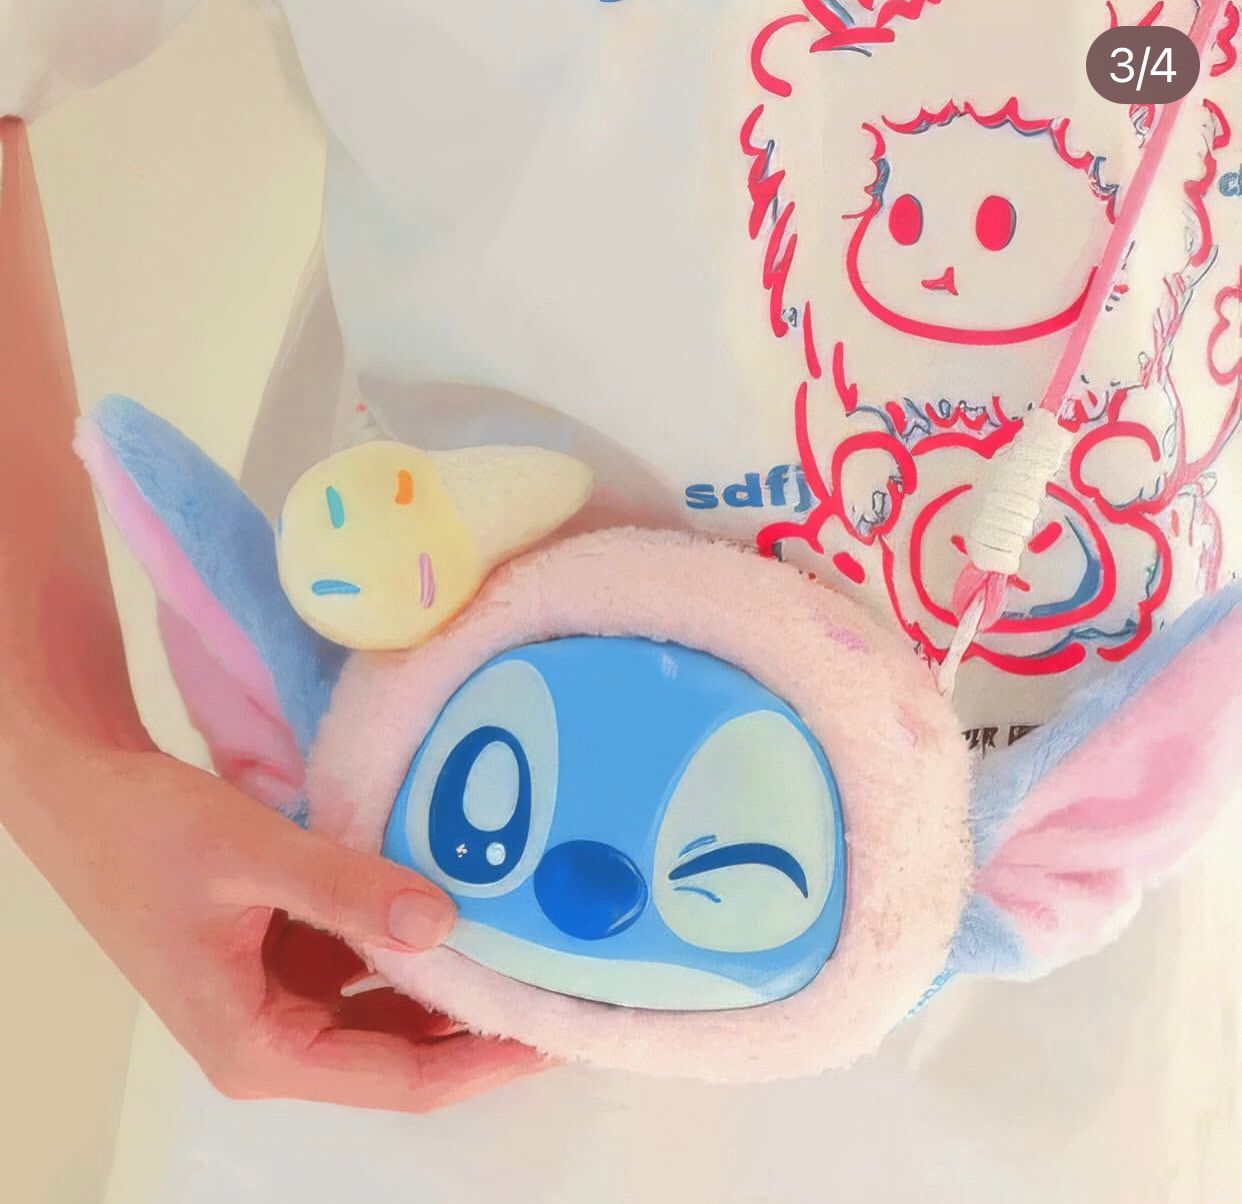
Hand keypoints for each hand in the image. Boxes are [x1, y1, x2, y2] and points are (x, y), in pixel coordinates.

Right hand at [0, 116, 544, 1115]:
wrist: (84, 794)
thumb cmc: (147, 834)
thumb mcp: (252, 859)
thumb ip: (349, 890)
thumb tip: (445, 926)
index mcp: (261, 1046)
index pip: (404, 1079)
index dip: (489, 1062)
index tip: (562, 1030)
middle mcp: (276, 1039)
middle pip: (406, 1054)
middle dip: (484, 1029)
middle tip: (568, 985)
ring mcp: (282, 998)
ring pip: (393, 1012)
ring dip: (455, 987)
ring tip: (533, 949)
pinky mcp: (285, 958)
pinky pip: (368, 969)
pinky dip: (416, 949)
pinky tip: (465, 908)